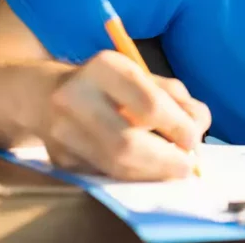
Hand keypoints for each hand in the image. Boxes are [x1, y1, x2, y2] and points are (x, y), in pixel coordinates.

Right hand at [39, 50, 210, 180]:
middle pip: (127, 144)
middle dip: (165, 160)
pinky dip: (133, 176)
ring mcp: (62, 132)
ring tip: (172, 170)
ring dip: (152, 173)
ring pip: (114, 166)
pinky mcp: (59, 159)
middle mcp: (76, 98)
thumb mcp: (143, 76)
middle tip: (188, 166)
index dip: (177, 127)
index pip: (148, 104)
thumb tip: (198, 126)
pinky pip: (105, 175)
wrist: (45, 94)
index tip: (194, 139)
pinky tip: (146, 171)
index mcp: (104, 68)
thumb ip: (175, 97)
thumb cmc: (108, 84)